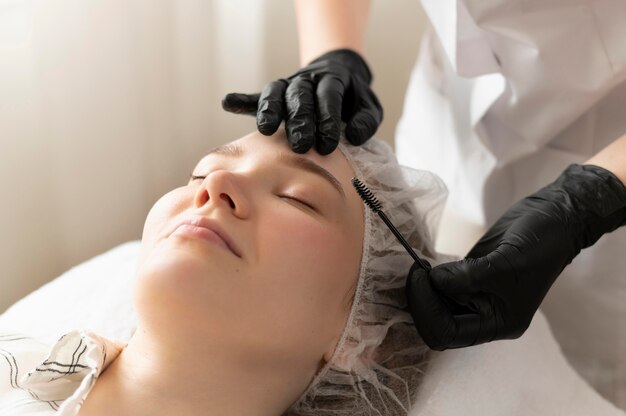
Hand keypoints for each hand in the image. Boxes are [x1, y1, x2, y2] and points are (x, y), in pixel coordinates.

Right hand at [222, 49, 382, 154]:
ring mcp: (287, 86)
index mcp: (332, 80)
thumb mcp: (368, 106)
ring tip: (266, 130)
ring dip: (270, 110)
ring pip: (276, 93)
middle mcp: (306, 81)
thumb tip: (354, 136)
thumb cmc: (353, 99)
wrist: (338, 74)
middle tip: (301, 145)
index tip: (328, 144)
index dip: (327, 118)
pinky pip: (256, 96)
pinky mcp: (274, 95)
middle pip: (299, 96)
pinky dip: (242, 100)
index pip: (328, 96)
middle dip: (300, 120)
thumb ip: (366, 119)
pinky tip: (228, 102)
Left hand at [406, 164, 625, 349]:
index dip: (427, 309)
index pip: (448, 333)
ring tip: (418, 266)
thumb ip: (468, 277)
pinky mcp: (468, 277)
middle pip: (437, 323)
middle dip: (421, 301)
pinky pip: (439, 287)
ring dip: (421, 289)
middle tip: (416, 271)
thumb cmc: (539, 244)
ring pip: (434, 306)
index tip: (421, 278)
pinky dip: (428, 279)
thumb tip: (433, 281)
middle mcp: (485, 316)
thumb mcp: (506, 263)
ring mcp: (475, 297)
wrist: (553, 219)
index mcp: (499, 324)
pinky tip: (424, 264)